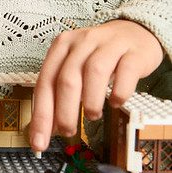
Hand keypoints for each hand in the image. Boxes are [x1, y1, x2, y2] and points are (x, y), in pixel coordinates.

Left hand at [29, 19, 164, 151]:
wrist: (133, 32)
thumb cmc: (99, 55)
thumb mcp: (75, 67)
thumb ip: (59, 93)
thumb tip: (49, 128)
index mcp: (62, 47)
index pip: (45, 83)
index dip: (41, 115)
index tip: (39, 141)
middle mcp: (82, 42)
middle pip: (67, 79)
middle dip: (64, 112)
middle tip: (67, 131)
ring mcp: (108, 45)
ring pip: (94, 72)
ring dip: (91, 101)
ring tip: (92, 115)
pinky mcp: (132, 52)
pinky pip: (125, 72)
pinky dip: (119, 92)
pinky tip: (116, 102)